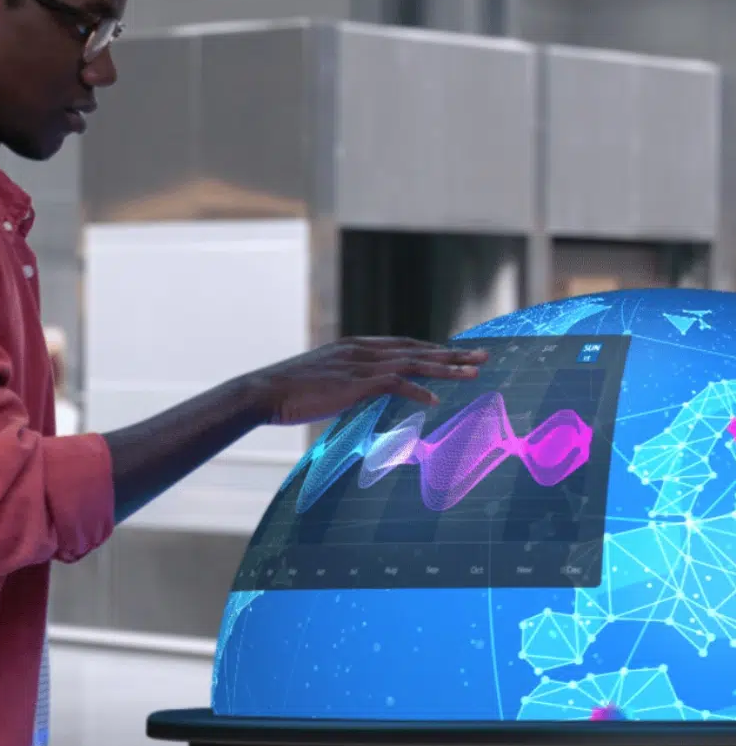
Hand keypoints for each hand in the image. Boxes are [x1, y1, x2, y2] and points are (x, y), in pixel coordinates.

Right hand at [245, 337, 487, 425]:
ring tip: (474, 373)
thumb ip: (345, 384)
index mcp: (353, 347)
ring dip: (446, 368)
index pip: (402, 344)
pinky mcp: (354, 383)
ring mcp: (358, 365)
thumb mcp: (321, 381)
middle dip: (451, 354)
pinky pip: (394, 383)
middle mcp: (360, 350)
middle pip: (416, 349)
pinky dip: (417, 390)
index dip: (430, 349)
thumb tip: (358, 396)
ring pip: (412, 362)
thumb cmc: (287, 392)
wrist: (264, 391)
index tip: (454, 354)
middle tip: (482, 357)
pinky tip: (435, 400)